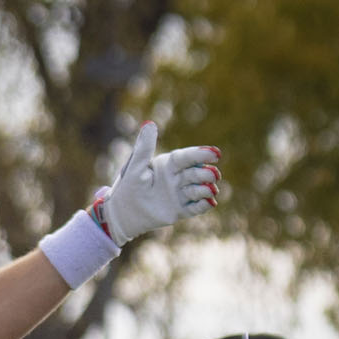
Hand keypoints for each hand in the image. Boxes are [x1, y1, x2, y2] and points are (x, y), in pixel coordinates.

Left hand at [91, 122, 220, 246]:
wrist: (121, 214)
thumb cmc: (127, 186)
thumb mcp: (135, 166)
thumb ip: (144, 146)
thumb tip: (149, 123)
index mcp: (169, 164)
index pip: (188, 157)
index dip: (202, 154)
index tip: (216, 153)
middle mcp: (178, 177)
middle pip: (197, 173)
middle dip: (206, 173)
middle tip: (213, 175)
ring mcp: (180, 194)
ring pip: (199, 190)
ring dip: (206, 189)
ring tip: (210, 190)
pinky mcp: (180, 210)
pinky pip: (195, 208)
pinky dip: (203, 205)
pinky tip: (210, 203)